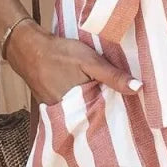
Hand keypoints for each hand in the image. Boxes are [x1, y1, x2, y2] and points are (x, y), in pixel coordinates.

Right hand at [4, 21, 141, 105]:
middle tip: (129, 108)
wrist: (28, 49)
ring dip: (95, 108)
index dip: (121, 113)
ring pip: (83, 113)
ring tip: (113, 102)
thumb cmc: (60, 53)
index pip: (106, 117)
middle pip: (94, 117)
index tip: (137, 110)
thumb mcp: (90, 61)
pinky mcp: (51, 106)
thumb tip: (138, 88)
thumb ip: (113, 76)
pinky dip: (81, 104)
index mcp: (80, 107)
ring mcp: (57, 112)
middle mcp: (67, 115)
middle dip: (108, 113)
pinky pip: (72, 109)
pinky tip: (91, 95)